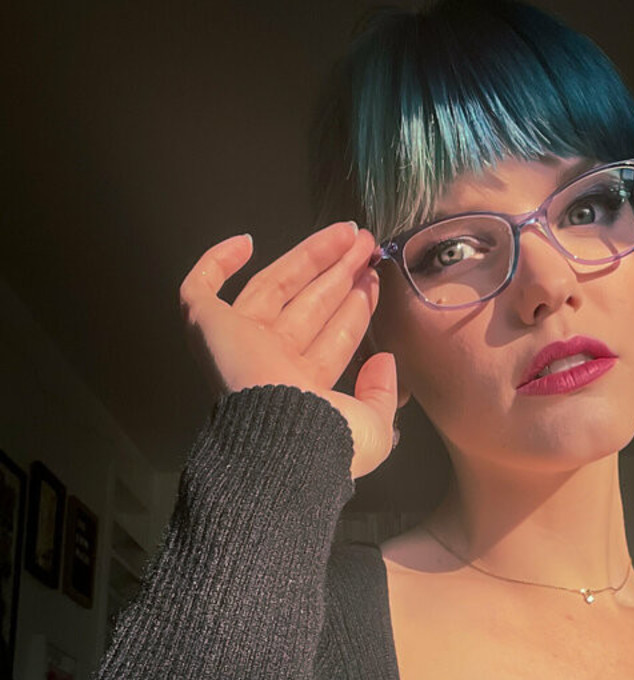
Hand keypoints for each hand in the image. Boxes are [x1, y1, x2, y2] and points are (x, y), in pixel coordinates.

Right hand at [179, 222, 396, 479]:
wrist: (283, 441)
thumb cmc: (327, 441)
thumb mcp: (373, 431)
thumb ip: (382, 395)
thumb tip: (384, 360)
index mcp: (304, 388)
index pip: (332, 336)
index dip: (355, 306)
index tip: (374, 279)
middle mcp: (272, 362)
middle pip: (307, 304)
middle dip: (338, 274)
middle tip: (366, 246)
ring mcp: (239, 341)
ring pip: (273, 286)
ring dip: (309, 257)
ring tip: (348, 234)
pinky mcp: (207, 326)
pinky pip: (200, 288)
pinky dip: (215, 263)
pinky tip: (245, 241)